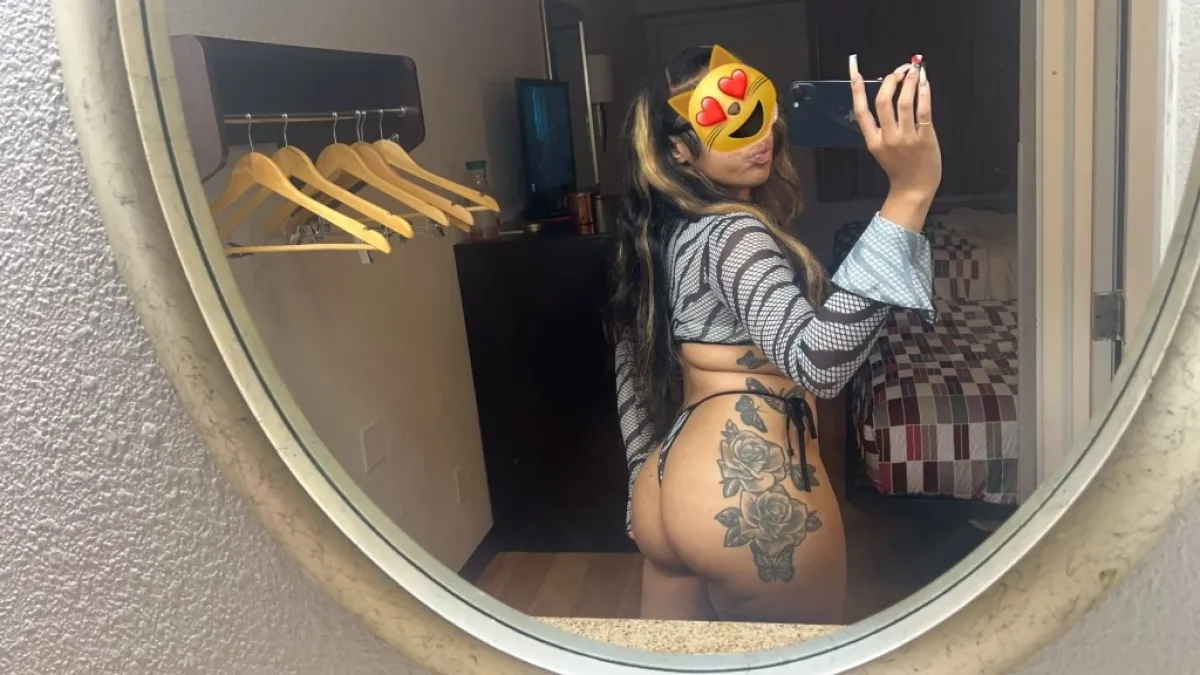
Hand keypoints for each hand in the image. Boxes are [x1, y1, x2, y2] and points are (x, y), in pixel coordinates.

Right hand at [850, 57, 941, 205]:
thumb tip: (891, 94)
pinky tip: (924, 82)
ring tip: (914, 70)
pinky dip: (924, 93)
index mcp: (873, 140)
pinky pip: (923, 111)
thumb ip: (883, 126)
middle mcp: (887, 138)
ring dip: (909, 82)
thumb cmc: (900, 167)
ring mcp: (906, 138)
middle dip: (891, 80)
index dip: (856, 89)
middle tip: (900, 70)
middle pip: (883, 102)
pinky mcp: (924, 138)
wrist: (914, 188)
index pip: (861, 111)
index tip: (855, 70)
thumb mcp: (882, 149)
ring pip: (904, 103)